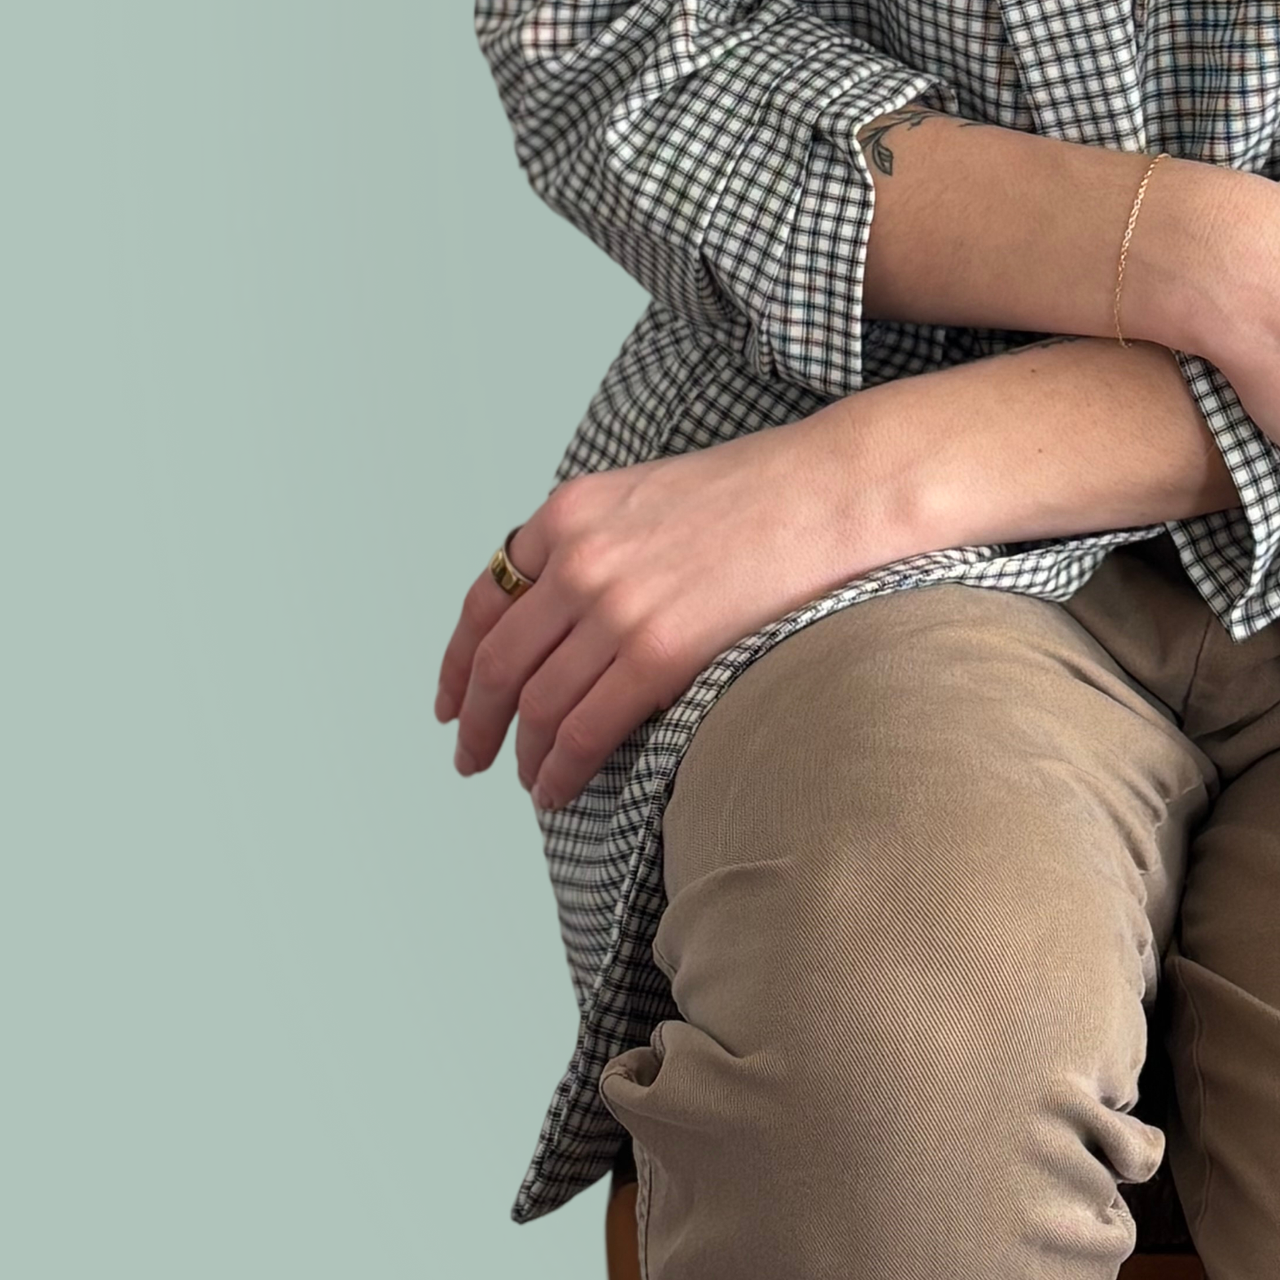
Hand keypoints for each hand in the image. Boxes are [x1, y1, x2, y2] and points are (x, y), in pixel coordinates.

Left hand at [433, 414, 873, 812]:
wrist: (831, 490)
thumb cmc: (760, 493)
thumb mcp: (649, 494)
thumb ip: (597, 541)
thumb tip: (565, 614)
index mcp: (570, 512)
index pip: (485, 601)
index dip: (455, 661)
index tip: (448, 699)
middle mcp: (579, 558)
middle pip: (496, 662)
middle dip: (473, 721)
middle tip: (468, 756)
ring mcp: (615, 606)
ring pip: (536, 705)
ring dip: (522, 755)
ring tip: (527, 782)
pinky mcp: (657, 652)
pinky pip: (583, 731)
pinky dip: (560, 770)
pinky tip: (556, 789)